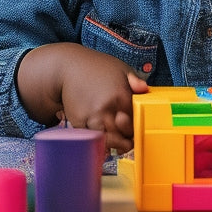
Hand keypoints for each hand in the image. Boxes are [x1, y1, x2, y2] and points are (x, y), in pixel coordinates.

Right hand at [16, 43, 147, 152]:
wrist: (67, 67)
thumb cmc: (97, 68)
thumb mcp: (121, 69)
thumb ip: (135, 81)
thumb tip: (144, 89)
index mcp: (121, 94)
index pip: (135, 121)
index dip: (136, 128)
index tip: (136, 131)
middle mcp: (107, 106)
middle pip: (121, 134)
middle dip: (126, 140)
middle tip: (127, 141)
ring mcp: (91, 115)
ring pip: (106, 140)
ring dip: (112, 144)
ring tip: (115, 142)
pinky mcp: (78, 121)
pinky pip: (91, 139)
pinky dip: (97, 142)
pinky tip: (101, 137)